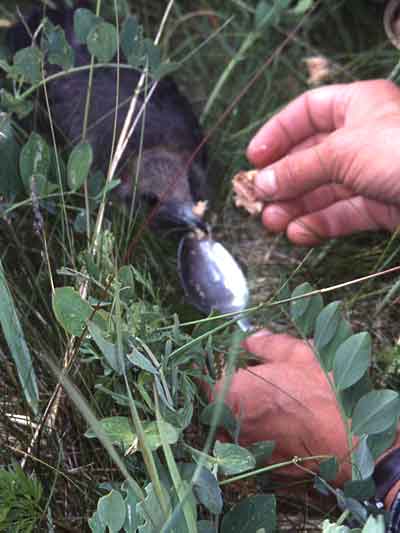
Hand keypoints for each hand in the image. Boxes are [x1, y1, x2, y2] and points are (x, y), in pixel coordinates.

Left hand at [214, 330, 350, 482]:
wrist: (353, 442)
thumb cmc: (323, 393)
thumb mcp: (297, 354)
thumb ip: (266, 344)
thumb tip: (251, 339)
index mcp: (232, 393)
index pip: (205, 378)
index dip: (213, 367)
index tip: (221, 361)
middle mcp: (231, 425)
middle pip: (215, 404)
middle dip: (226, 390)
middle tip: (248, 379)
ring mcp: (245, 449)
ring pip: (230, 426)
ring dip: (238, 414)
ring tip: (264, 403)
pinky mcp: (262, 466)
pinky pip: (248, 445)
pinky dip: (255, 434)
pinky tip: (276, 424)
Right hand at [247, 80, 399, 244]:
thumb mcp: (342, 151)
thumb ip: (298, 168)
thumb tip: (261, 184)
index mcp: (358, 106)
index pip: (307, 112)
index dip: (277, 133)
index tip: (254, 159)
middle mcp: (363, 138)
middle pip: (311, 156)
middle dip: (283, 180)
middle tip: (258, 201)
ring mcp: (373, 173)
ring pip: (324, 190)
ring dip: (296, 207)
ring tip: (272, 223)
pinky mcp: (381, 206)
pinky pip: (343, 213)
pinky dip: (319, 224)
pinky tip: (298, 234)